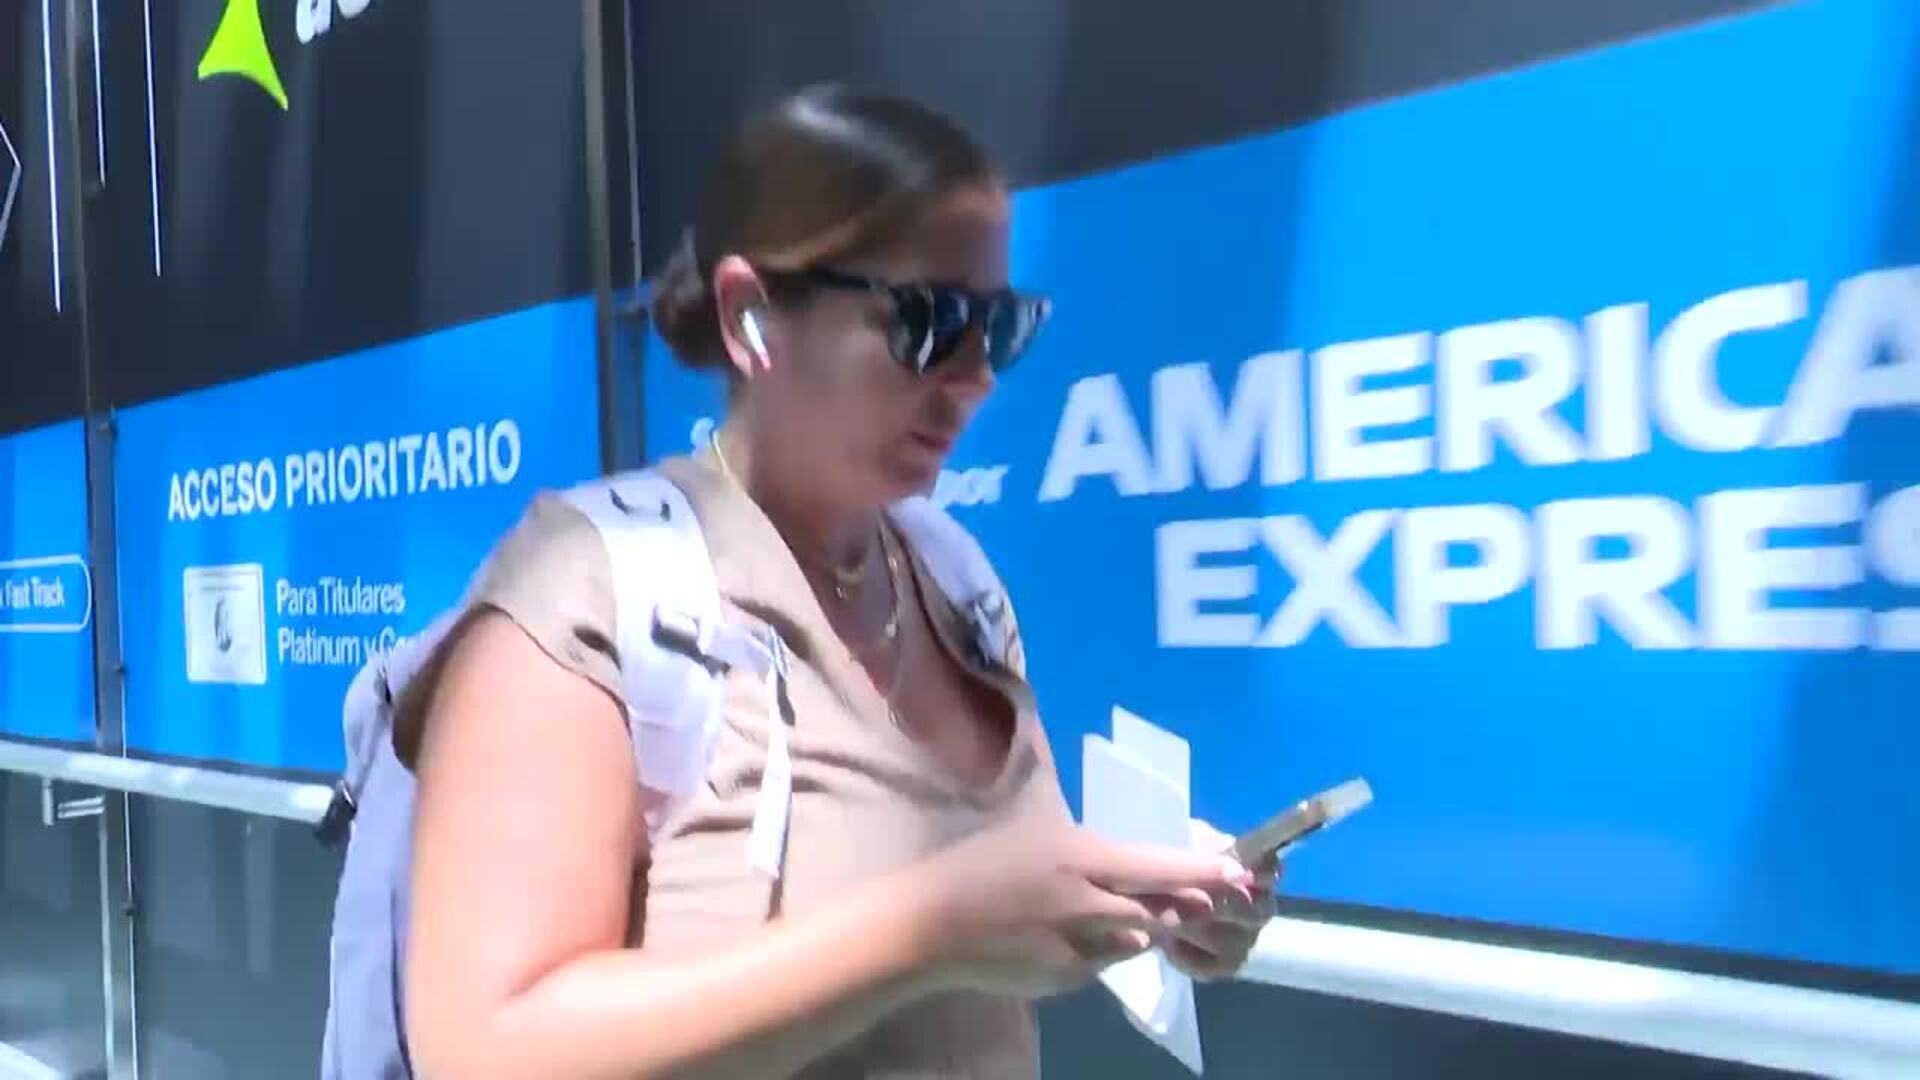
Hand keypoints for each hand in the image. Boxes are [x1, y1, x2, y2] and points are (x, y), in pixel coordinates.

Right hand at [919, 819, 1256, 999]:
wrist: (932, 925)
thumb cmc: (978, 864)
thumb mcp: (1033, 827)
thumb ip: (1080, 834)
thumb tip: (1116, 844)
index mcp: (1082, 858)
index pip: (1157, 866)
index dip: (1201, 871)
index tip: (1238, 872)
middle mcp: (1089, 902)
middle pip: (1158, 908)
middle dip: (1190, 905)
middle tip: (1217, 901)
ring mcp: (1079, 946)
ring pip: (1135, 939)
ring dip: (1148, 928)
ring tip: (1153, 916)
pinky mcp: (1066, 978)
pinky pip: (1101, 963)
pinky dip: (1105, 951)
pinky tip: (1087, 938)